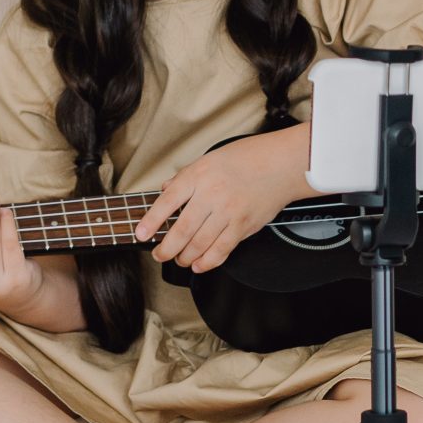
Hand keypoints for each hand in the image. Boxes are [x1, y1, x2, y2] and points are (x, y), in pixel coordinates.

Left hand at [131, 128, 310, 275]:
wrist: (282, 164)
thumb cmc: (247, 157)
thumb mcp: (209, 159)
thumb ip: (185, 177)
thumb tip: (165, 191)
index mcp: (198, 176)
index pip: (167, 202)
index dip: (151, 221)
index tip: (140, 234)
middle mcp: (211, 195)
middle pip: (181, 230)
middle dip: (166, 249)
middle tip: (159, 254)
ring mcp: (228, 212)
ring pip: (199, 245)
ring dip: (185, 258)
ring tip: (179, 260)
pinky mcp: (243, 226)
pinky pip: (221, 250)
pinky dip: (207, 262)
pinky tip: (199, 265)